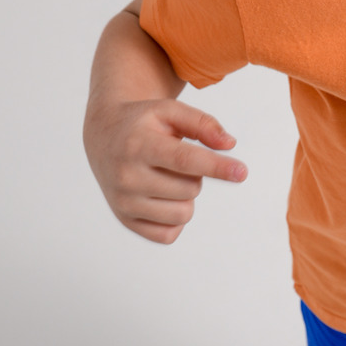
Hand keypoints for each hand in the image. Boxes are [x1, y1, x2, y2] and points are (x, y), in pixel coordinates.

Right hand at [85, 98, 246, 243]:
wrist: (103, 135)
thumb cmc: (143, 122)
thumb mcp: (170, 111)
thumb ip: (203, 124)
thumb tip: (229, 145)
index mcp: (139, 145)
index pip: (185, 161)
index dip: (217, 167)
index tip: (242, 172)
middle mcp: (126, 176)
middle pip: (190, 189)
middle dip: (196, 175)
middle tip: (176, 160)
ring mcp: (123, 202)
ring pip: (183, 214)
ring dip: (187, 196)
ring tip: (169, 177)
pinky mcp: (125, 220)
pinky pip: (169, 234)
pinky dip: (176, 218)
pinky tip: (163, 196)